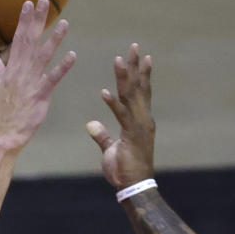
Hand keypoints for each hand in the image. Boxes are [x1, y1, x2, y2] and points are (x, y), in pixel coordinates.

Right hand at [0, 0, 74, 153]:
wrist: (4, 133)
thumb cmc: (2, 112)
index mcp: (11, 68)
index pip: (18, 39)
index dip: (24, 20)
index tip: (29, 3)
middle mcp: (21, 71)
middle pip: (30, 41)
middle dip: (38, 21)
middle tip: (45, 1)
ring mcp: (31, 82)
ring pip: (44, 56)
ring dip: (54, 39)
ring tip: (65, 23)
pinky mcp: (41, 95)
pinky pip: (53, 78)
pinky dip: (63, 67)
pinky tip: (72, 55)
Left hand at [86, 43, 156, 188]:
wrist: (134, 187)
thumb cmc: (125, 170)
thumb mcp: (110, 149)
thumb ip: (101, 135)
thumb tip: (90, 124)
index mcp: (141, 121)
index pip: (141, 92)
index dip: (140, 74)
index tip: (141, 57)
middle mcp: (143, 119)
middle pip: (139, 88)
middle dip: (136, 66)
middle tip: (134, 46)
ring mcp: (139, 126)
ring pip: (131, 97)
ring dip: (124, 78)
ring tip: (119, 60)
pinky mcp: (131, 135)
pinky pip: (121, 116)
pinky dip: (112, 104)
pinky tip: (104, 92)